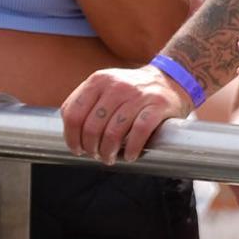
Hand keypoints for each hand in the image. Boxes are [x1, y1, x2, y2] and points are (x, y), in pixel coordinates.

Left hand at [61, 63, 193, 163]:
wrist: (169, 80)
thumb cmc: (131, 92)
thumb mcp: (105, 87)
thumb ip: (85, 102)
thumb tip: (69, 131)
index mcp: (98, 80)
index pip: (73, 114)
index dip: (71, 138)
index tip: (77, 149)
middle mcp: (116, 85)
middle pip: (92, 127)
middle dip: (91, 148)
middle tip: (96, 155)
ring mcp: (137, 95)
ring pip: (113, 133)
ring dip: (109, 152)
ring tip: (110, 158)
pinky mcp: (157, 105)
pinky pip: (138, 133)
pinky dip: (131, 150)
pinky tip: (130, 156)